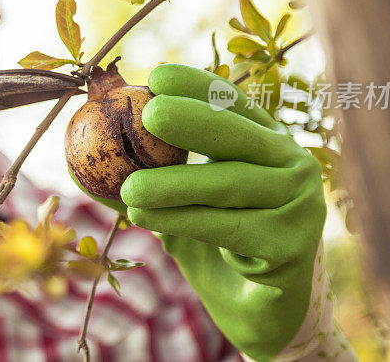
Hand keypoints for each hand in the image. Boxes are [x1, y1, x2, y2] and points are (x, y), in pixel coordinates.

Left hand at [120, 64, 325, 360]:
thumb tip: (88, 153)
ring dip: (174, 184)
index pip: (234, 105)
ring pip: (228, 184)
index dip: (197, 86)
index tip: (157, 76)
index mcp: (268, 144)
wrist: (256, 313)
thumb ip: (150, 175)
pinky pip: (227, 226)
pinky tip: (144, 218)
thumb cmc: (214, 248)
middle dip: (192, 120)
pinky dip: (182, 220)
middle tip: (148, 113)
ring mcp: (300, 204)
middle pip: (238, 136)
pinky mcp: (293, 244)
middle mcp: (293, 166)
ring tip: (129, 189)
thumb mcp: (180, 204)